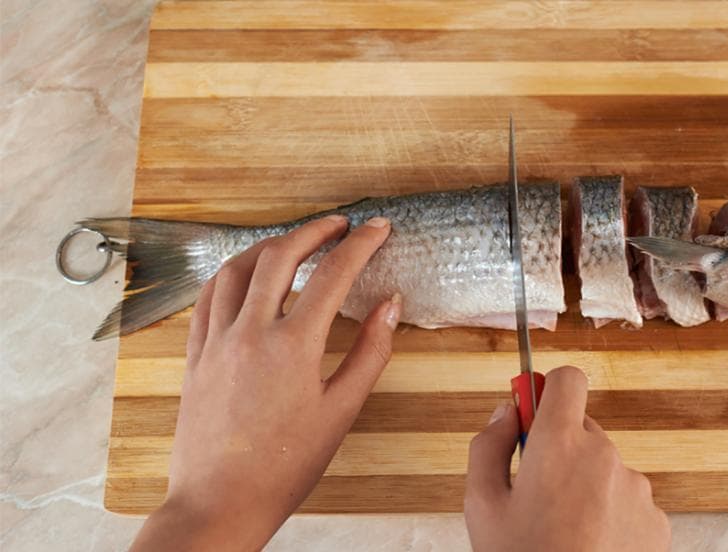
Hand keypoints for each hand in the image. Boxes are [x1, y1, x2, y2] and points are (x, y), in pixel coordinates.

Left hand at [132, 215, 399, 550]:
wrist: (221, 502)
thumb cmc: (285, 465)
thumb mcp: (341, 410)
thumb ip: (370, 352)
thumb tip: (390, 306)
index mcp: (293, 345)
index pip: (333, 274)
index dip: (360, 243)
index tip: (378, 228)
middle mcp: (250, 332)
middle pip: (281, 255)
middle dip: (314, 230)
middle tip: (339, 225)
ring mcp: (216, 340)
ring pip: (237, 268)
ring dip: (269, 245)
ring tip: (293, 243)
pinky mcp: (196, 355)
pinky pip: (208, 297)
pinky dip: (230, 273)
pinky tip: (245, 276)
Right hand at [464, 367, 669, 551]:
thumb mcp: (481, 506)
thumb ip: (488, 445)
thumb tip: (505, 412)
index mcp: (561, 445)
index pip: (568, 380)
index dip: (548, 391)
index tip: (533, 412)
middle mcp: (605, 456)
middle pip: (583, 430)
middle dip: (560, 450)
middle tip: (536, 494)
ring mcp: (637, 490)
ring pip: (605, 469)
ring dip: (586, 487)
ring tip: (563, 534)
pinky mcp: (657, 522)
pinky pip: (628, 503)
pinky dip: (610, 517)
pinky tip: (590, 548)